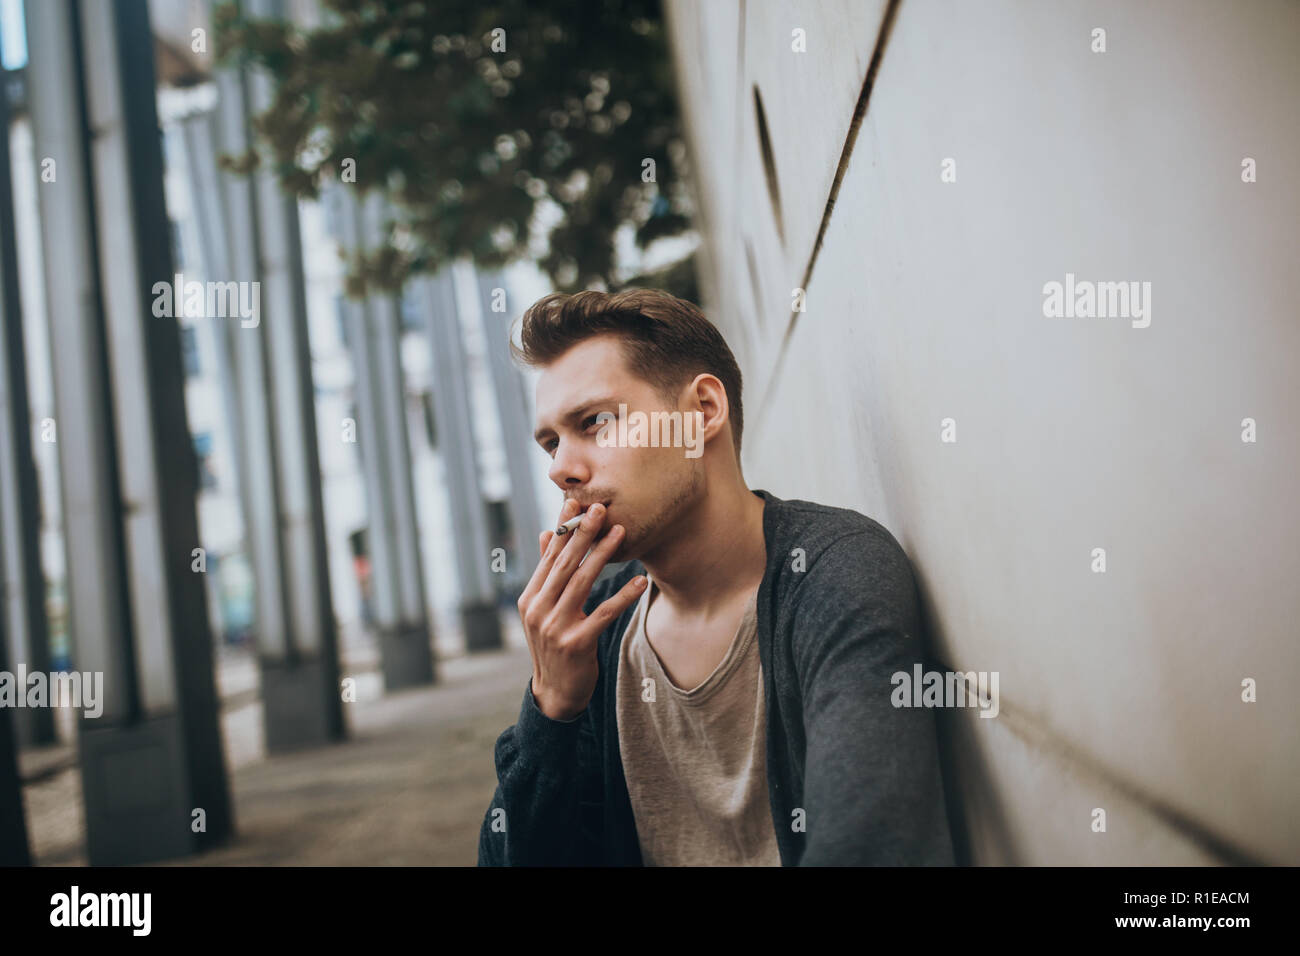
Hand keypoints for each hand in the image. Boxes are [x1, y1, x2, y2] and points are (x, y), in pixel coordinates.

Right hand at [517, 498, 647, 720]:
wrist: (555, 692)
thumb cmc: (555, 645)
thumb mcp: (544, 610)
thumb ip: (547, 573)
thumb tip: (546, 533)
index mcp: (531, 598)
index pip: (549, 557)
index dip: (562, 529)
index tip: (575, 503)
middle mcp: (539, 610)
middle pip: (565, 565)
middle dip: (583, 534)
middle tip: (600, 508)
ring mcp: (555, 628)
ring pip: (582, 584)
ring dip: (603, 556)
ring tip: (621, 533)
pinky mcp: (576, 644)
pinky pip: (604, 614)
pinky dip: (622, 596)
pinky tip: (639, 582)